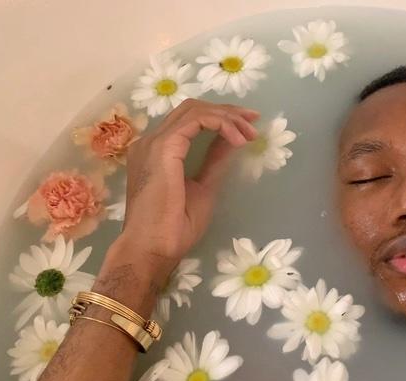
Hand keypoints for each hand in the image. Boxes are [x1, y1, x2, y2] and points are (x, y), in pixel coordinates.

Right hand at [116, 99, 259, 277]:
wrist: (153, 247)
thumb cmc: (174, 227)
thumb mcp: (204, 188)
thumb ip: (214, 162)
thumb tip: (231, 142)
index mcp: (158, 152)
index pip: (189, 120)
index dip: (220, 117)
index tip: (247, 127)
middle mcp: (152, 141)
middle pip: (192, 109)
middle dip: (226, 111)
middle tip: (253, 121)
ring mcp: (154, 142)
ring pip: (195, 111)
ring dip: (227, 117)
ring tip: (249, 134)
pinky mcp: (163, 147)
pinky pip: (196, 121)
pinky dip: (221, 124)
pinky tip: (238, 140)